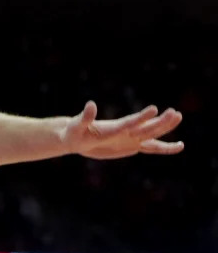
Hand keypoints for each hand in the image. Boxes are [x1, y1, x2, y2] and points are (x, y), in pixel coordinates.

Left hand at [61, 101, 182, 158]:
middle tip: (175, 113)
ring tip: (179, 116)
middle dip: (160, 122)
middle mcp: (126, 131)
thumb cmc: (74, 131)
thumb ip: (85, 117)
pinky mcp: (132, 146)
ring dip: (165, 127)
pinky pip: (152, 148)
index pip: (130, 122)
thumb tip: (90, 104)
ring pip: (152, 134)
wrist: (76, 138)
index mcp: (114, 127)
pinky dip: (165, 148)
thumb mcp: (77, 125)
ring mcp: (131, 138)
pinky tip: (179, 146)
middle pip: (146, 127)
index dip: (141, 118)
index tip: (154, 109)